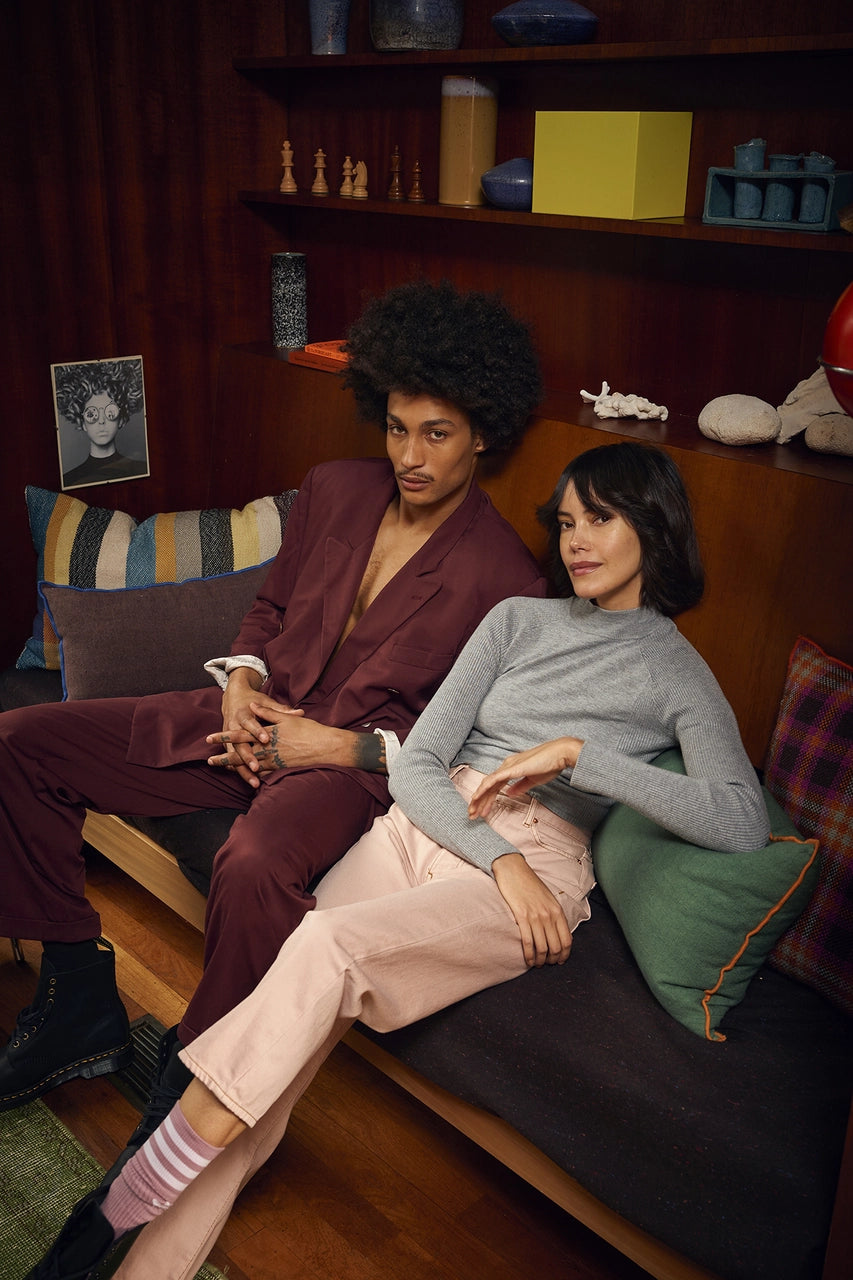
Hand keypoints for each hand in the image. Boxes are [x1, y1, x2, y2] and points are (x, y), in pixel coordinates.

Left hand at [208, 702, 346, 780]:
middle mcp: (268, 749)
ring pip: (250, 765)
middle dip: (224, 757)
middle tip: (210, 760)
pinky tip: (245, 776)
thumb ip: (268, 712)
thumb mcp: (287, 718)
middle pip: (241, 754)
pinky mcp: (281, 768)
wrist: (326, 746)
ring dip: (236, 767)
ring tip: (223, 769)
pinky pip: (263, 773)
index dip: (225, 736)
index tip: (210, 738)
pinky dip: (252, 774)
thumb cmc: (309, 730)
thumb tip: (253, 705)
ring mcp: (274, 761)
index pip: (241, 735)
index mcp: (268, 733)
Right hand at [213, 672, 302, 786]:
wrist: (232, 698)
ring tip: (254, 783)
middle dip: (247, 757)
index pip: (250, 723)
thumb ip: (280, 710)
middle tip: (256, 767)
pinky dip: (241, 770)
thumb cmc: (253, 700)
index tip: (266, 739)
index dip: (257, 731)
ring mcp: (230, 738)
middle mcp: (234, 727)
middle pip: (240, 744)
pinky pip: (235, 761)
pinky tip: (249, 781)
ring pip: (236, 756)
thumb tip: (300, 713)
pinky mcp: (230, 746)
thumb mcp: (265, 701)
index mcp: (243, 714)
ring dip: (243, 770)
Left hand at [467, 738, 583, 818]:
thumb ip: (520, 787)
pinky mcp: (511, 768)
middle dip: (479, 802)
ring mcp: (508, 766)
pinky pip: (493, 780)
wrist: (560, 754)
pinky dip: (484, 789)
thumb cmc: (550, 765)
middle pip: (488, 786)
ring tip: (473, 812)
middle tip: (472, 815)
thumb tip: (509, 794)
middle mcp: (506, 766)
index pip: (495, 786)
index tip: (482, 812)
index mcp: (511, 769)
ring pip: (487, 784)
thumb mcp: (533, 780)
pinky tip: (477, 797)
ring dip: (479, 798)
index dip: (487, 799)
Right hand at [492, 853, 571, 966]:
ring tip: (538, 964)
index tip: (559, 961)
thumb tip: (555, 932)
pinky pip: (528, 942)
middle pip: (556, 947)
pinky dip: (529, 955)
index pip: (567, 940)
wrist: (513, 869)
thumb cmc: (529, 883)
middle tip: (547, 964)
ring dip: (541, 961)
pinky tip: (528, 960)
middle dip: (552, 960)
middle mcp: (549, 915)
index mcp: (557, 910)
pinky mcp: (522, 917)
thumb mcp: (547, 898)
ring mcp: (536, 916)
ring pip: (543, 947)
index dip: (564, 954)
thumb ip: (553, 914)